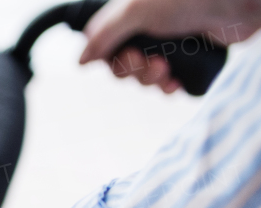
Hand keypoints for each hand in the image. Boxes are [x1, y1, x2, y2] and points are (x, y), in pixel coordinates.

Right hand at [80, 0, 260, 91]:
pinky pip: (166, 81)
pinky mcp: (187, 57)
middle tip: (149, 63)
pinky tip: (174, 84)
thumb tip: (80, 61)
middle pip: (121, 63)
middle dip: (132, 70)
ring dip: (150, 80)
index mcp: (131, 13)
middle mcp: (147, 28)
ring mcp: (168, 43)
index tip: (121, 57)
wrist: (238, 4)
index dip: (106, 57)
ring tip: (165, 71)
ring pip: (143, 75)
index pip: (103, 43)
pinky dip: (167, 87)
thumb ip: (104, 35)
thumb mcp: (136, 10)